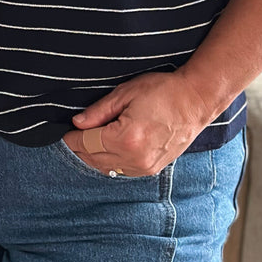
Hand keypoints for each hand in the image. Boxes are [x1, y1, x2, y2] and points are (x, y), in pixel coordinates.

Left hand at [62, 71, 210, 177]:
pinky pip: (122, 171)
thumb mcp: (126, 93)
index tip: (65, 132)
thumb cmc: (164, 91)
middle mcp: (134, 158)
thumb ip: (99, 111)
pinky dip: (110, 162)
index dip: (73, 138)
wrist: (196, 101)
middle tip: (74, 136)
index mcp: (126, 138)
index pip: (87, 143)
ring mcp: (145, 167)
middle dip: (81, 148)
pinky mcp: (152, 168)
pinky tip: (107, 150)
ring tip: (87, 142)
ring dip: (94, 157)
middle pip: (94, 158)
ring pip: (107, 168)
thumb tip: (78, 123)